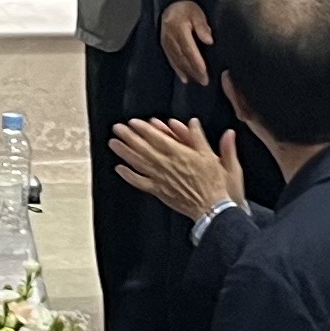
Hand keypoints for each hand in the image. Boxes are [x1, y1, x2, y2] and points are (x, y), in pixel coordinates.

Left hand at [111, 117, 242, 225]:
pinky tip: (119, 169)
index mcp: (180, 154)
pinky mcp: (159, 191)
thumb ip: (201, 138)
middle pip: (143, 148)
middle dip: (129, 137)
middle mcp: (167, 165)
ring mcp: (161, 179)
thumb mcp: (212, 156)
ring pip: (139, 163)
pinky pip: (140, 182)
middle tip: (117, 128)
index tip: (133, 122)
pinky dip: (129, 176)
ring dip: (125, 152)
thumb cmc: (216, 184)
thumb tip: (194, 122)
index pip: (157, 138)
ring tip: (113, 143)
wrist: (213, 208)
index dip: (143, 129)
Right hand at [159, 0, 215, 85]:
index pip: (188, 49)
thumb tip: (209, 40)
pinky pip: (171, 60)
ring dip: (188, 72)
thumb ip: (202, 26)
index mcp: (179, 28)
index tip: (205, 72)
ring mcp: (165, 42)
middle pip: (183, 57)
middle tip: (205, 81)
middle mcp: (170, 37)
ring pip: (177, 61)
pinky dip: (178, 71)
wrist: (170, 5)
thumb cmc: (187, 9)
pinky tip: (185, 79)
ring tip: (199, 81)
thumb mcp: (197, 12)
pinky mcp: (164, 46)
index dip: (196, 62)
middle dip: (194, 71)